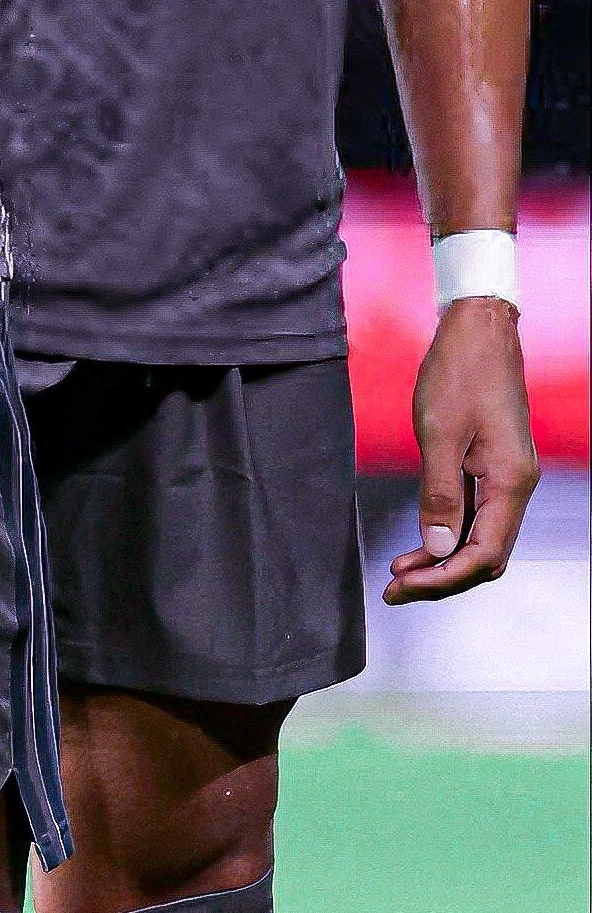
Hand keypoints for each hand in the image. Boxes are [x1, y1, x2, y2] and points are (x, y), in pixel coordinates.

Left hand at [384, 299, 538, 601]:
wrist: (480, 325)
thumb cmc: (460, 369)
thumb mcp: (440, 431)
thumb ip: (440, 494)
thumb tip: (438, 549)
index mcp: (509, 481)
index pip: (483, 554)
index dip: (444, 578)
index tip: (403, 586)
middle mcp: (516, 485)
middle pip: (485, 554)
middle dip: (442, 577)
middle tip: (396, 587)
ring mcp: (507, 475)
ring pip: (481, 537)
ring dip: (444, 557)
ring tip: (402, 570)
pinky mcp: (494, 464)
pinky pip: (477, 513)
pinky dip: (450, 531)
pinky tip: (423, 538)